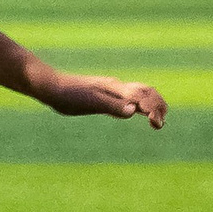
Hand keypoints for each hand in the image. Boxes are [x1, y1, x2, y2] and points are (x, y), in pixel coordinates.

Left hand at [37, 71, 167, 127]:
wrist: (51, 86)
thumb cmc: (68, 95)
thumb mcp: (90, 103)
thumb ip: (113, 107)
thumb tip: (135, 111)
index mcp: (117, 89)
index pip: (144, 97)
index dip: (155, 110)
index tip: (158, 125)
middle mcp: (117, 87)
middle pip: (147, 92)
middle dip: (158, 105)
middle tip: (162, 123)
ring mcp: (111, 89)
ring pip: (139, 93)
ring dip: (151, 103)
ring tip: (156, 118)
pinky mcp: (104, 93)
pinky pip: (128, 97)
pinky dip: (139, 104)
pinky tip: (135, 112)